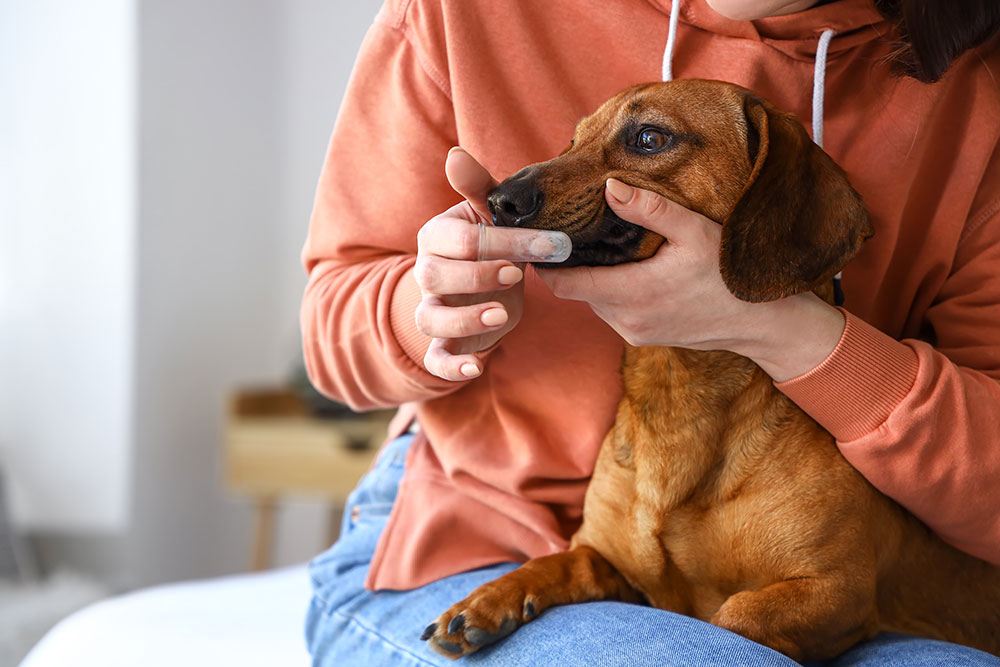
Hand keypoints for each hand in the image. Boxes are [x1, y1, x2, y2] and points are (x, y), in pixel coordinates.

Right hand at [414, 148, 569, 380]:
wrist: (486, 285)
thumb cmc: (489, 243)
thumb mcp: (488, 215)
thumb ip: (478, 187)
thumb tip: (455, 154)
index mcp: (438, 236)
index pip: (460, 238)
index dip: (502, 241)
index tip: (547, 246)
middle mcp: (427, 272)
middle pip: (437, 275)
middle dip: (479, 274)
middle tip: (518, 274)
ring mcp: (433, 309)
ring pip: (431, 318)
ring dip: (465, 318)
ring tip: (502, 314)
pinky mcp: (443, 343)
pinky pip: (436, 358)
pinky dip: (452, 367)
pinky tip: (476, 368)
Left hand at [537, 179, 844, 380]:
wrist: (762, 324)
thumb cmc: (729, 274)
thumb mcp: (695, 231)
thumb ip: (650, 209)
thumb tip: (608, 186)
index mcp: (631, 294)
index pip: (564, 284)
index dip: (548, 262)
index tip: (542, 238)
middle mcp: (626, 320)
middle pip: (577, 291)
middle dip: (571, 264)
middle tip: (571, 231)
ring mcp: (634, 333)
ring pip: (594, 302)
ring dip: (593, 279)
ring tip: (598, 246)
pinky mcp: (644, 338)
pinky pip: (612, 313)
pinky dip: (611, 292)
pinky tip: (626, 269)